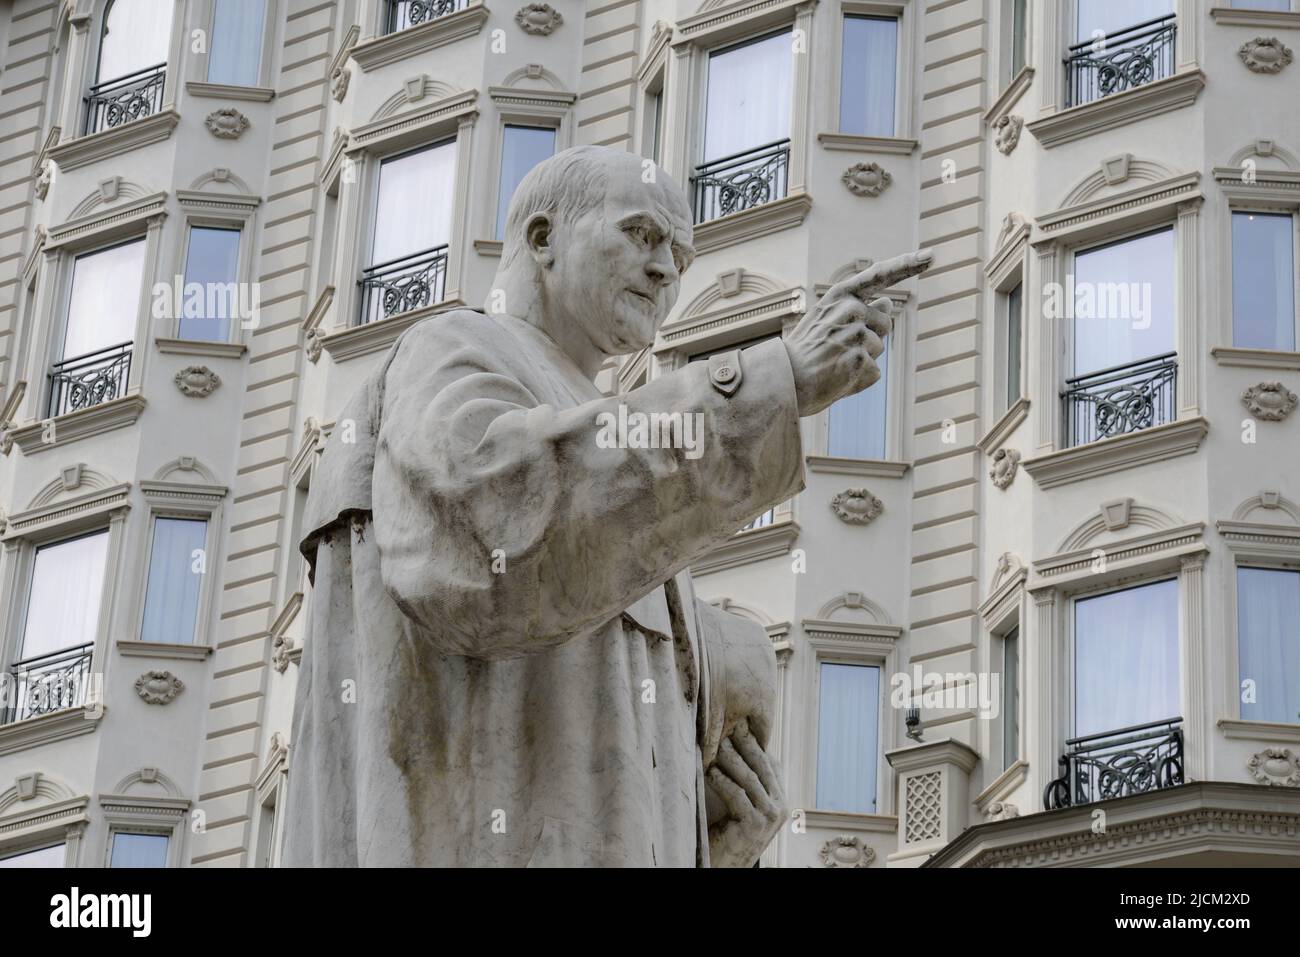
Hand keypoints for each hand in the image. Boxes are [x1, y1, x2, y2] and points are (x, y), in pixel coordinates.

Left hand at [706, 719, 786, 867]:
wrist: (726, 864)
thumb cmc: (729, 831)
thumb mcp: (742, 802)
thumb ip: (745, 781)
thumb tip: (734, 743)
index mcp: (780, 798)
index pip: (769, 762)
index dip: (754, 742)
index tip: (738, 722)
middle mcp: (780, 806)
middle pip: (760, 766)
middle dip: (743, 744)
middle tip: (727, 725)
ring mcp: (770, 817)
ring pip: (749, 778)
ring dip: (730, 759)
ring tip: (715, 744)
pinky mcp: (755, 825)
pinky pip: (737, 795)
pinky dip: (722, 781)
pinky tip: (710, 771)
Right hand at [783, 249, 932, 415]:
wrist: (781, 382)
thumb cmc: (804, 351)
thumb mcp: (826, 321)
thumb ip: (856, 308)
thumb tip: (889, 301)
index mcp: (839, 296)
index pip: (879, 276)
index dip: (907, 264)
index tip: (932, 255)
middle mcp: (849, 309)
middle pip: (884, 323)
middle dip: (870, 337)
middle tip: (835, 349)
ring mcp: (856, 334)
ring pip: (878, 348)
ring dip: (862, 360)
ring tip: (832, 363)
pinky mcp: (861, 361)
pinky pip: (874, 372)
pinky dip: (859, 379)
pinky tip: (836, 378)